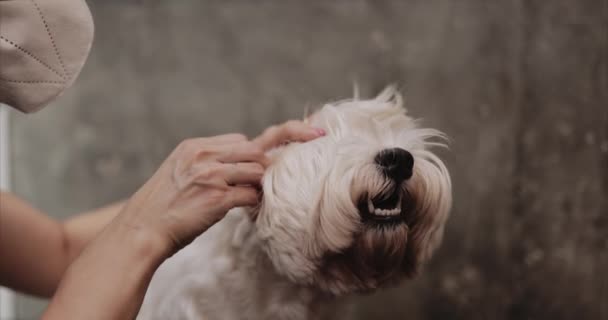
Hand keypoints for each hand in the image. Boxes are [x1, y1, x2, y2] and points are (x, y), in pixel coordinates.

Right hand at [111, 120, 324, 255]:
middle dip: (271, 163)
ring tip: (257, 198)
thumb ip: (209, 163)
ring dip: (263, 185)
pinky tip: (251, 211)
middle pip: (255, 149)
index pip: (241, 139)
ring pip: (257, 169)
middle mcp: (204, 156)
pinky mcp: (216, 198)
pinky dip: (255, 203)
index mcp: (196, 147)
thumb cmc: (162, 205)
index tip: (284, 149)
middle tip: (288, 172)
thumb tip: (242, 168)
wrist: (141, 229)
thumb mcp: (180, 171)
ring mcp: (211, 175)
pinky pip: (251, 195)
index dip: (262, 149)